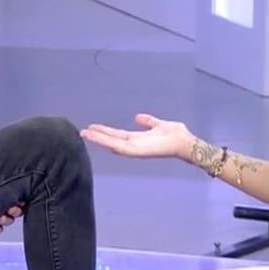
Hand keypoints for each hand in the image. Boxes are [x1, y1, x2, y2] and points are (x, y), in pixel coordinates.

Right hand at [80, 114, 195, 159]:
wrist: (186, 143)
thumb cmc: (177, 135)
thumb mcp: (159, 124)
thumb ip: (149, 121)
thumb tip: (137, 117)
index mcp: (138, 139)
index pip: (117, 135)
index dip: (105, 132)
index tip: (92, 128)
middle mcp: (135, 145)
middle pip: (112, 141)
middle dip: (97, 137)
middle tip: (82, 132)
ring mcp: (136, 150)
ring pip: (113, 145)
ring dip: (99, 140)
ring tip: (85, 134)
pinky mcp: (138, 152)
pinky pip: (121, 147)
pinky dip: (109, 143)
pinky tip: (100, 139)